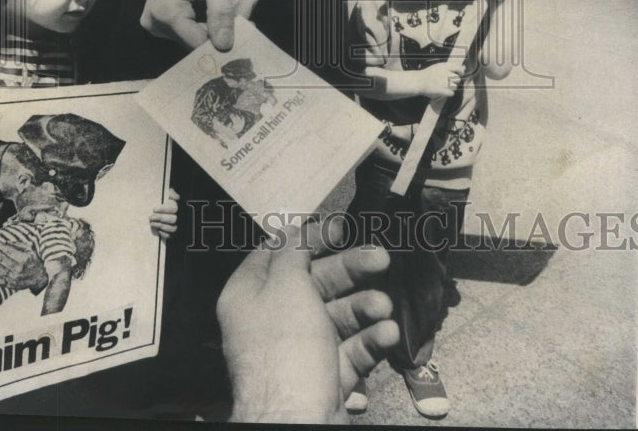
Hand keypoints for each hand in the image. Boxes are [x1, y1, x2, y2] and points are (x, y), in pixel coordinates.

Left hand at [0, 241, 47, 291]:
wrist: (41, 279)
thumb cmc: (36, 262)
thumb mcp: (31, 250)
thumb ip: (18, 245)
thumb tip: (5, 243)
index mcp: (24, 259)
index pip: (8, 251)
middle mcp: (17, 269)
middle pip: (1, 259)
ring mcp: (12, 279)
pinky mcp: (8, 285)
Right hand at [142, 0, 258, 50]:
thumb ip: (221, 12)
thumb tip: (226, 47)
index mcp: (166, 13)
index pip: (202, 42)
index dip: (228, 35)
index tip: (250, 19)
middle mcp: (156, 24)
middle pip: (199, 41)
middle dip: (226, 26)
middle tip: (246, 3)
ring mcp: (155, 25)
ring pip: (197, 37)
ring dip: (219, 24)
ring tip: (233, 0)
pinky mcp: (159, 23)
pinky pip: (190, 31)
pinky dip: (208, 21)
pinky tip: (217, 4)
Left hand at [150, 187, 179, 240]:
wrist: (177, 217)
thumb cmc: (172, 206)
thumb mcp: (173, 199)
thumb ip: (172, 194)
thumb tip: (170, 190)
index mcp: (180, 208)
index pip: (173, 209)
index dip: (163, 209)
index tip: (154, 209)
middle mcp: (181, 218)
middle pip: (172, 219)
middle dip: (160, 218)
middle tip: (150, 217)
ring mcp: (179, 227)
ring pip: (171, 228)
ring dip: (160, 226)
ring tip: (151, 223)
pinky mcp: (175, 235)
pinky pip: (170, 236)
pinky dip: (163, 233)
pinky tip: (157, 229)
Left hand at [218, 223, 397, 423]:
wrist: (296, 420)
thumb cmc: (284, 351)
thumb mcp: (286, 284)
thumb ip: (294, 250)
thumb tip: (296, 228)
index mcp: (250, 294)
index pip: (278, 253)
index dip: (309, 237)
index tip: (340, 227)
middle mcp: (272, 320)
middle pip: (316, 282)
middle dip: (351, 270)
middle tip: (381, 258)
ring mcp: (299, 350)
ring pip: (338, 316)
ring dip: (365, 307)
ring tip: (384, 307)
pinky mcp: (324, 375)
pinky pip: (350, 349)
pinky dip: (370, 339)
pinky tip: (387, 333)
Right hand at [414, 61, 461, 99]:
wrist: (418, 81)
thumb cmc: (429, 74)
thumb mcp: (439, 66)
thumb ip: (451, 66)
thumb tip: (464, 67)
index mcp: (444, 66)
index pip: (458, 68)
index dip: (460, 72)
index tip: (459, 74)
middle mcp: (445, 73)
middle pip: (458, 79)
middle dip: (454, 81)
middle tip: (447, 82)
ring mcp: (443, 82)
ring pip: (455, 87)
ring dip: (451, 88)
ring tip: (444, 87)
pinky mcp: (442, 90)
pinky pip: (451, 93)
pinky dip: (448, 93)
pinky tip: (443, 91)